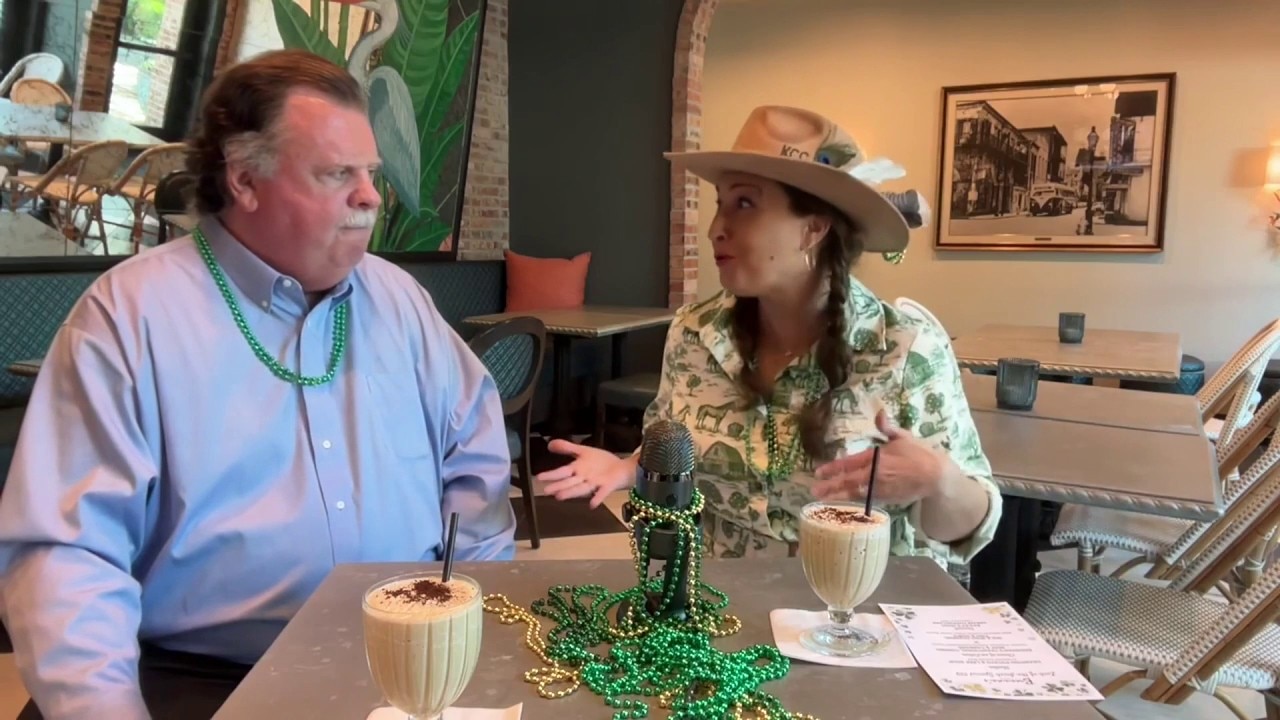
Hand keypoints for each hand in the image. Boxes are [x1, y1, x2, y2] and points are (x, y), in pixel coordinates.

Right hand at [535, 439, 635, 507]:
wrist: (622, 468)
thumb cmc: (601, 462)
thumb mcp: (583, 451)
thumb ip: (566, 448)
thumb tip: (549, 444)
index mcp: (578, 469)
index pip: (562, 472)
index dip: (551, 475)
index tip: (538, 478)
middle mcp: (584, 478)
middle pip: (569, 482)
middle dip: (558, 486)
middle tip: (546, 491)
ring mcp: (596, 483)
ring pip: (581, 488)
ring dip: (571, 492)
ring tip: (560, 497)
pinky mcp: (608, 486)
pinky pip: (602, 492)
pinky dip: (597, 497)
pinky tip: (592, 504)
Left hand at [812, 409, 949, 505]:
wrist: (936, 477)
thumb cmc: (920, 454)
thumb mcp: (903, 437)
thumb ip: (887, 428)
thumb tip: (879, 413)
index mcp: (877, 457)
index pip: (849, 463)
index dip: (833, 468)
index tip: (818, 472)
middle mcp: (875, 475)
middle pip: (848, 481)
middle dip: (830, 486)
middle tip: (814, 490)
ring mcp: (880, 489)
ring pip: (855, 494)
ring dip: (838, 497)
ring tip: (823, 500)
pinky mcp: (886, 500)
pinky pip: (865, 501)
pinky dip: (853, 503)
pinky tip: (843, 505)